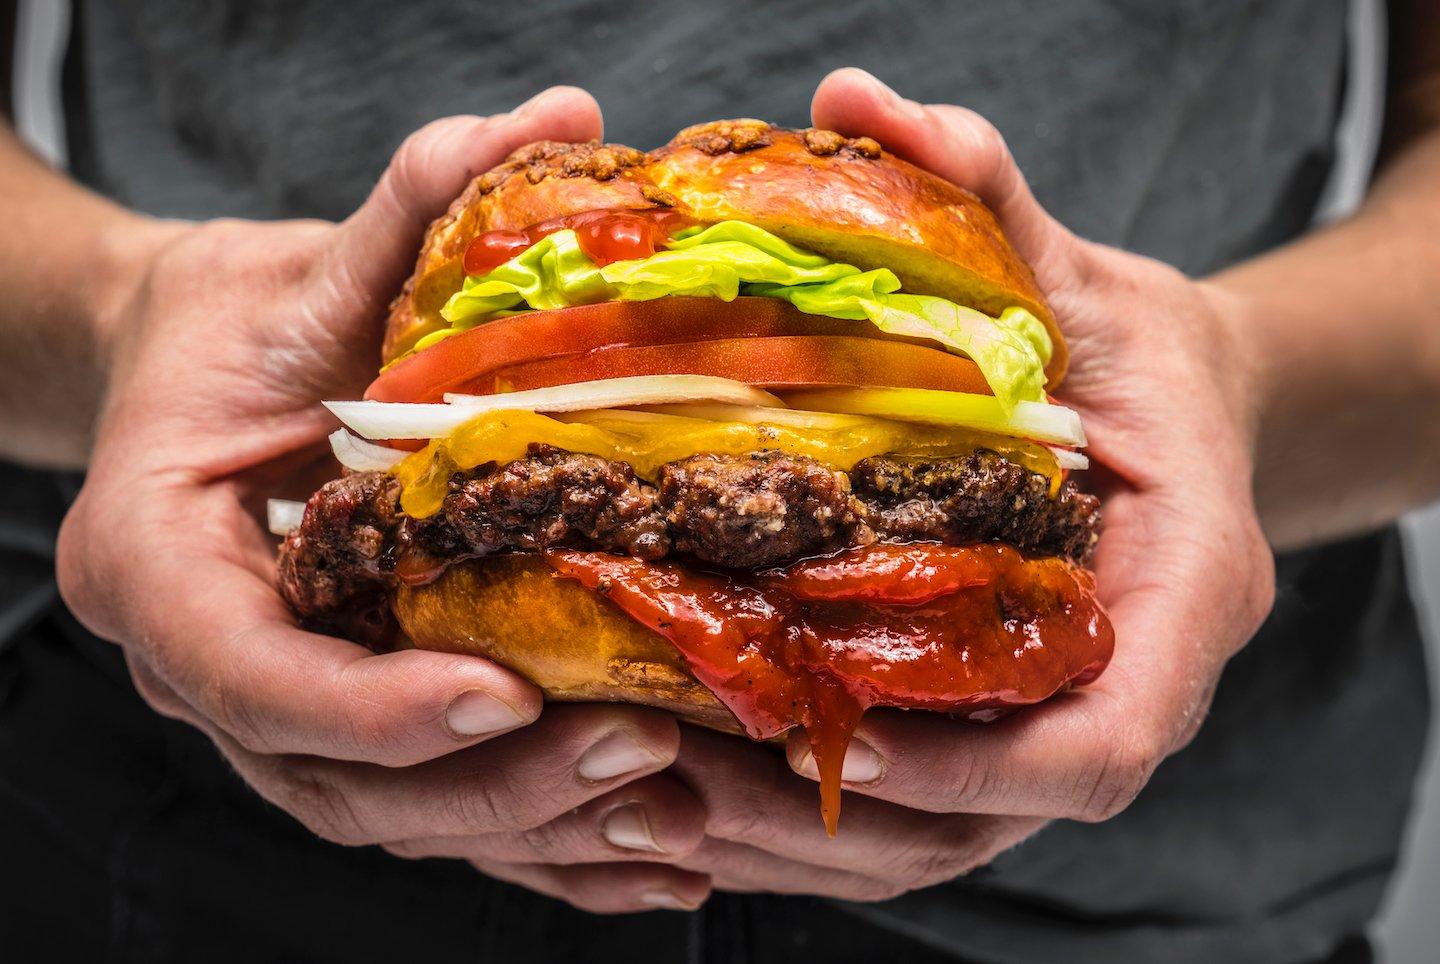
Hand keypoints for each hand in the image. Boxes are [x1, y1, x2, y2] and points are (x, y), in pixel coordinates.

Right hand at [56, 89, 712, 913]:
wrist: (226, 387)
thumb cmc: (249, 330)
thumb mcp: (312, 266)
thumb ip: (413, 202)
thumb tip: (557, 117)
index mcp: (159, 563)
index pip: (247, 671)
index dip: (369, 705)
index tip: (498, 696)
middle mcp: (217, 667)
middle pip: (340, 778)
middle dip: (492, 784)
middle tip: (638, 750)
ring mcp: (288, 717)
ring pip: (402, 822)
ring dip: (540, 831)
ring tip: (679, 817)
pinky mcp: (360, 731)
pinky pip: (446, 815)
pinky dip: (547, 848)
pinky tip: (658, 858)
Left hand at [659, 68, 1276, 900]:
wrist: (1167, 406)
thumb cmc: (1130, 350)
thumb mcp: (1075, 269)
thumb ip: (986, 194)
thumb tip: (859, 99)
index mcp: (1177, 588)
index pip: (1104, 742)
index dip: (977, 768)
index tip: (837, 738)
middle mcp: (1121, 677)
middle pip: (995, 819)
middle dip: (837, 824)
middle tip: (682, 788)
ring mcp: (1055, 715)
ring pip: (938, 840)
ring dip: (795, 842)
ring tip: (650, 805)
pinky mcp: (996, 722)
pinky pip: (909, 812)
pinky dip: (802, 816)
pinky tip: (688, 782)